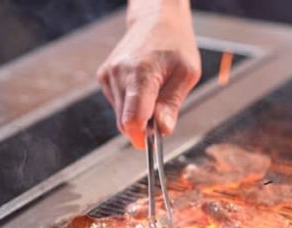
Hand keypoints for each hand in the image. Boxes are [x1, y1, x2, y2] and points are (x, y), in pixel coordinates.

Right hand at [97, 3, 200, 147]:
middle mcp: (118, 74)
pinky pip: (118, 106)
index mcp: (139, 73)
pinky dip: (132, 105)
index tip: (150, 144)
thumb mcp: (187, 74)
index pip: (132, 119)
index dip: (141, 138)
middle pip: (125, 122)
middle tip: (163, 111)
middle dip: (144, 126)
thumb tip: (162, 130)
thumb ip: (172, 104)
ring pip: (121, 116)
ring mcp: (108, 75)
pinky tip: (143, 88)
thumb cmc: (175, 44)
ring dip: (139, 115)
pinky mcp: (104, 77)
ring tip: (155, 92)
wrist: (156, 20)